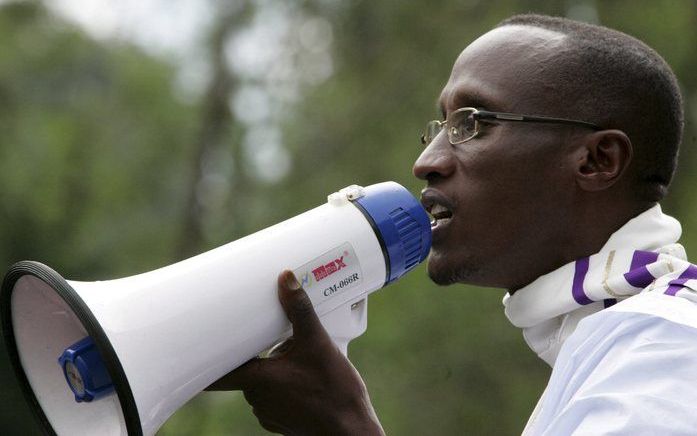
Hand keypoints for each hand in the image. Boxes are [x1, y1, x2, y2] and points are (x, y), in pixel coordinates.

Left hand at [206, 270, 384, 435]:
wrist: (351, 429)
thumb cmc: (334, 392)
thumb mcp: (318, 342)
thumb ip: (300, 310)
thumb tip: (287, 280)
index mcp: (258, 379)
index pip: (217, 373)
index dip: (207, 358)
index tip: (202, 342)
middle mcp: (257, 399)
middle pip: (245, 369)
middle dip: (256, 351)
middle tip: (267, 333)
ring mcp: (268, 413)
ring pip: (260, 382)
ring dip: (270, 368)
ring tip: (292, 354)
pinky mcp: (282, 420)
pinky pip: (273, 396)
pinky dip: (282, 384)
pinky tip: (302, 377)